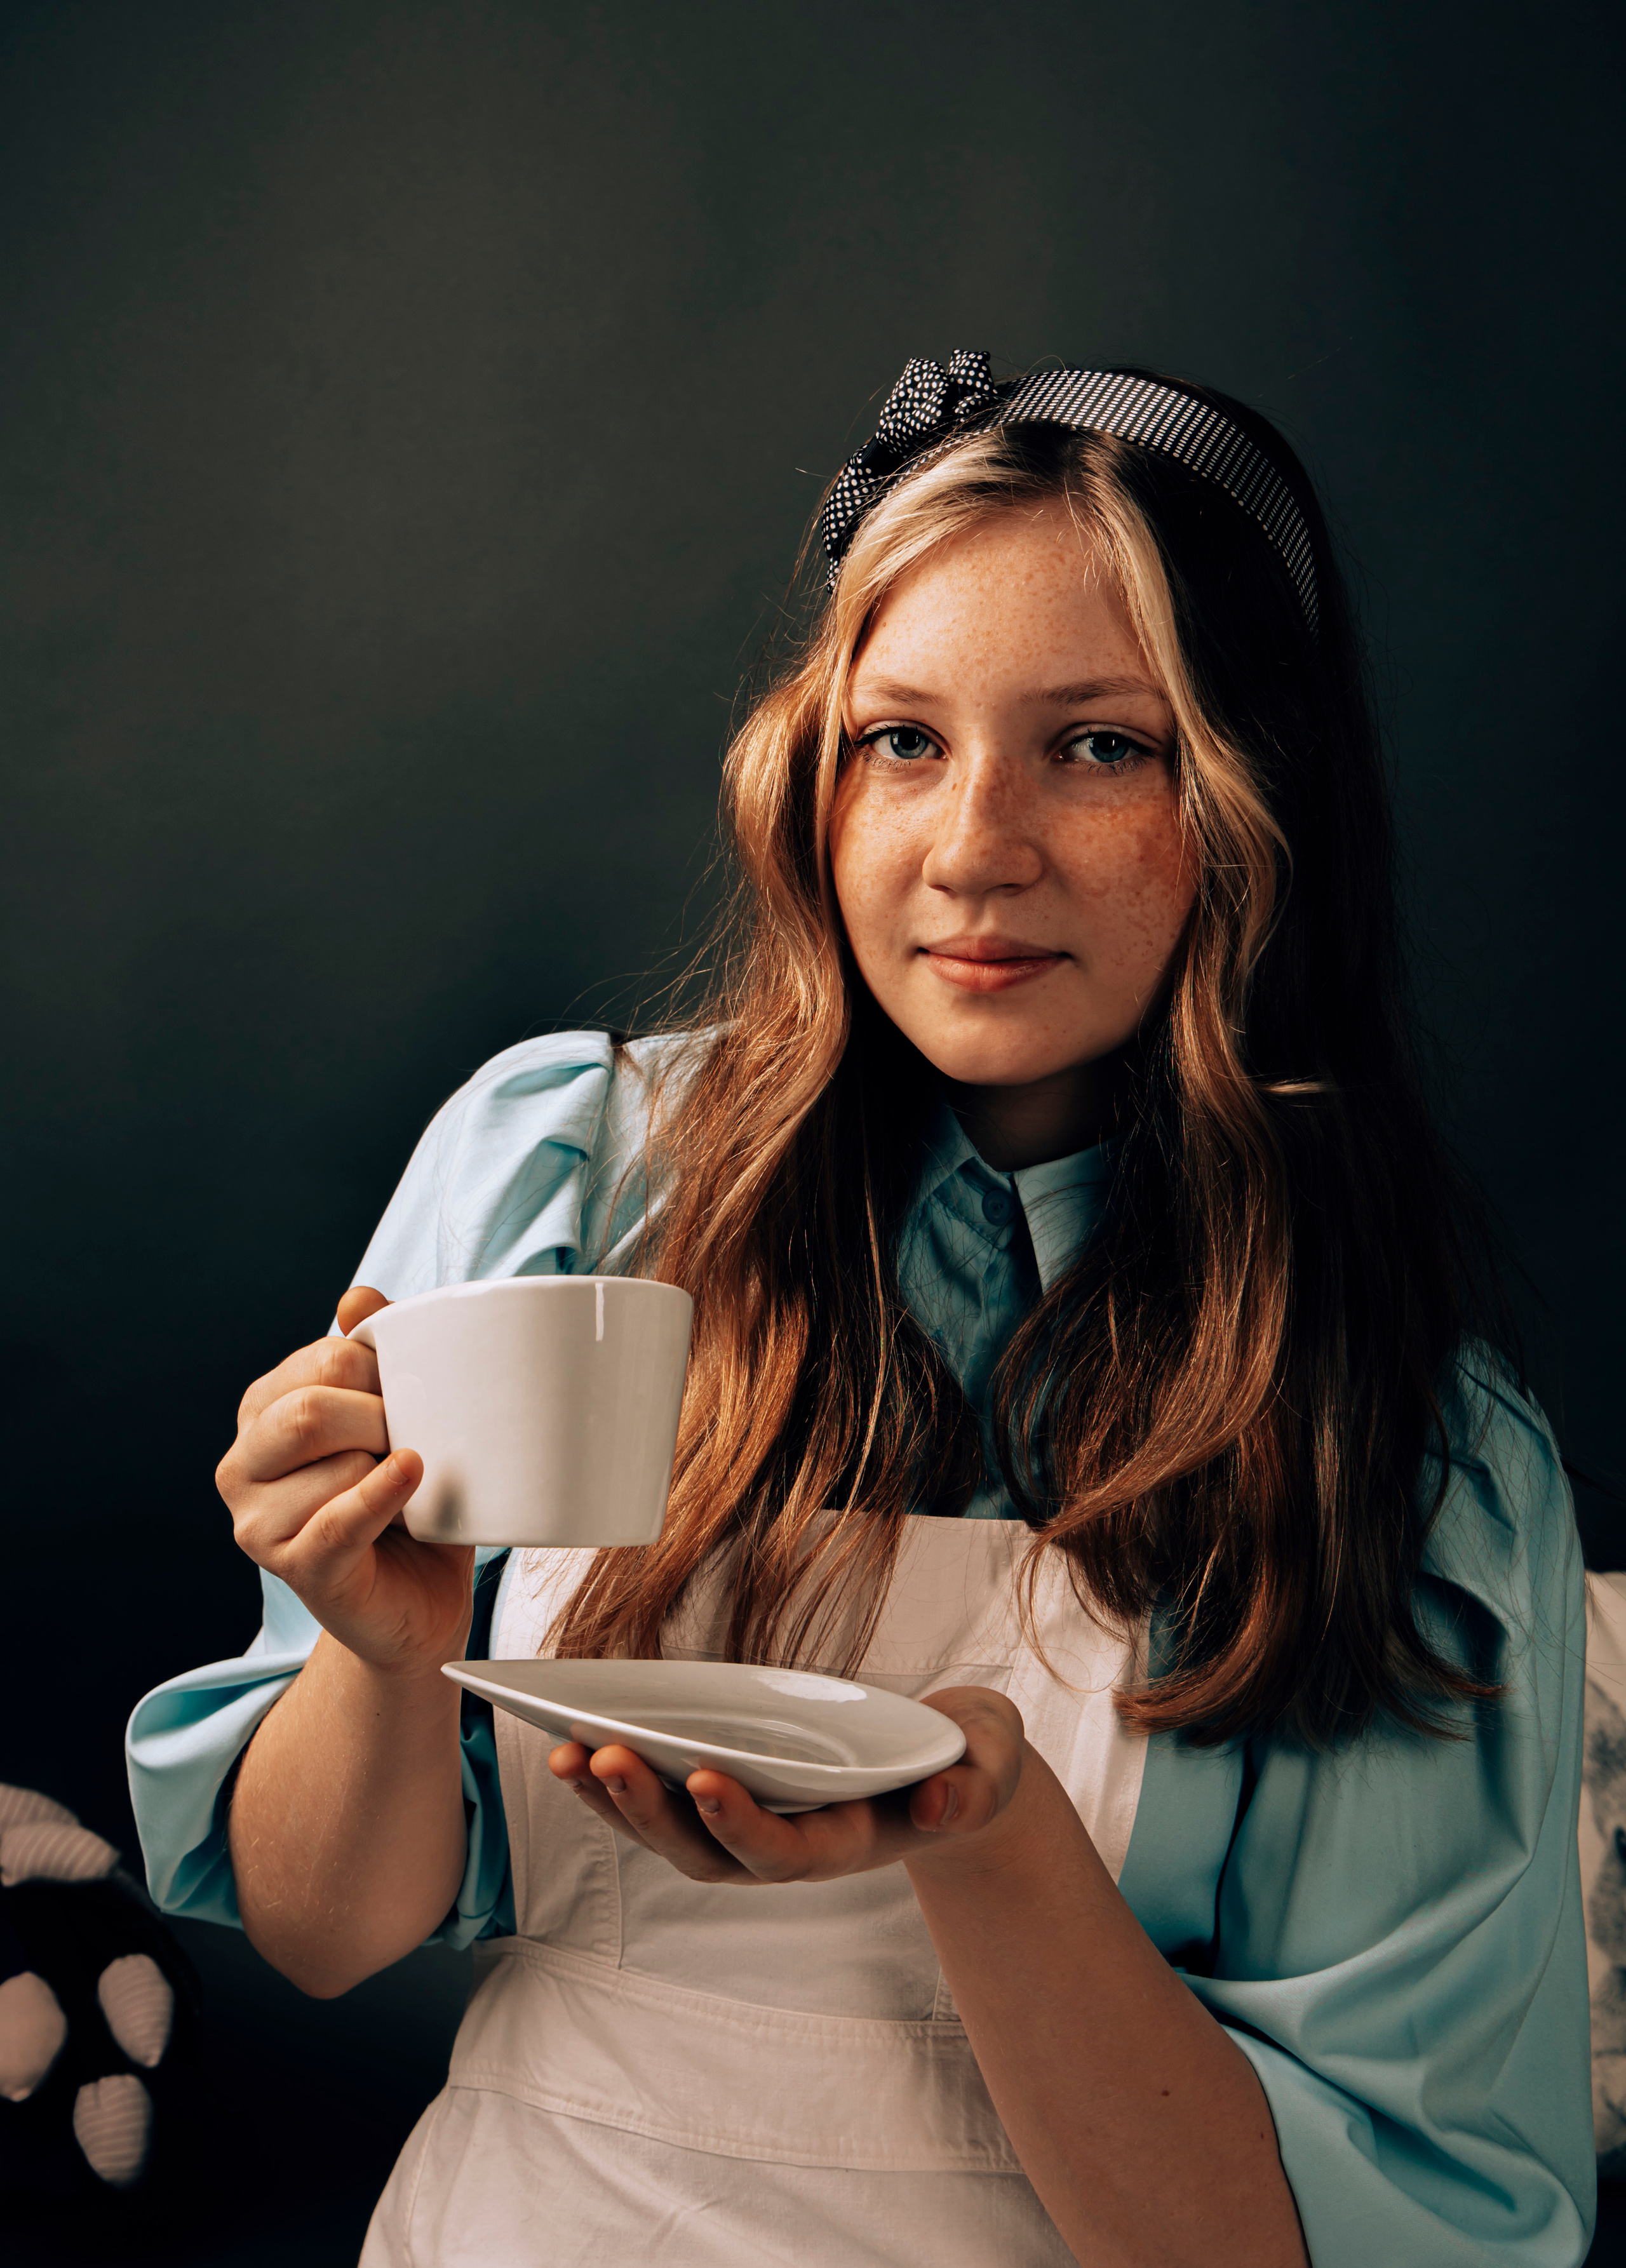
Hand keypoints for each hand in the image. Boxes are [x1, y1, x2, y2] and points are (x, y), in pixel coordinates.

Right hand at [216, 1285, 474, 1676]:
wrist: (418, 1601)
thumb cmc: (407, 1501)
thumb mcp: (397, 1418)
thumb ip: (374, 1353)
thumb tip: (356, 1297)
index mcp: (264, 1412)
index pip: (324, 1359)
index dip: (385, 1369)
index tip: (413, 1393)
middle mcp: (244, 1464)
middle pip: (312, 1410)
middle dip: (382, 1416)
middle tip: (416, 1438)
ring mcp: (258, 1523)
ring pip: (335, 1466)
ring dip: (390, 1468)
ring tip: (407, 1488)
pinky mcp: (295, 1569)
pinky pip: (339, 1521)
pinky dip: (381, 1496)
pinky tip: (409, 1477)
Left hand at [546, 1687, 1033, 1885]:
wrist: (951, 1774)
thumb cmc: (968, 1761)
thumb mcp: (992, 1762)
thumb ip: (977, 1783)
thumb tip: (945, 1802)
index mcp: (851, 1842)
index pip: (787, 1850)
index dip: (743, 1822)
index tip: (705, 1778)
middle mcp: (790, 1850)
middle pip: (707, 1852)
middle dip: (651, 1809)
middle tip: (602, 1756)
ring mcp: (755, 1829)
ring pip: (671, 1835)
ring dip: (615, 1800)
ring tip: (565, 1753)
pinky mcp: (732, 1800)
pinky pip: (663, 1803)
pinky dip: (616, 1782)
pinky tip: (574, 1746)